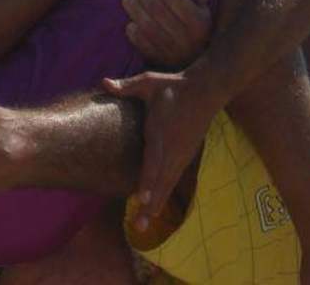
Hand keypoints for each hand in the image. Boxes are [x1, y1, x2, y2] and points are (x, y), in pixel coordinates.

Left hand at [102, 68, 220, 227]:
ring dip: (157, 205)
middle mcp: (172, 148)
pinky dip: (165, 195)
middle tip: (139, 227)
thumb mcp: (149, 81)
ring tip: (144, 225)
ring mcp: (181, 154)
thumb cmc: (173, 86)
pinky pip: (173, 180)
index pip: (154, 160)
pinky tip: (157, 209)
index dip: (148, 180)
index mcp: (161, 132)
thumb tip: (103, 83)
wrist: (206, 90)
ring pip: (167, 184)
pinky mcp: (185, 156)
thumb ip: (126, 86)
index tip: (142, 198)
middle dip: (150, 204)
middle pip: (160, 180)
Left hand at [123, 0, 211, 68]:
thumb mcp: (204, 8)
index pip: (176, 0)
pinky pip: (143, 45)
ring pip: (148, 27)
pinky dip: (134, 33)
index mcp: (199, 22)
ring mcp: (173, 51)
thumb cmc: (196, 26)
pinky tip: (130, 22)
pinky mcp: (160, 61)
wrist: (196, 61)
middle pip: (158, 10)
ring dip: (135, 9)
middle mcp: (187, 38)